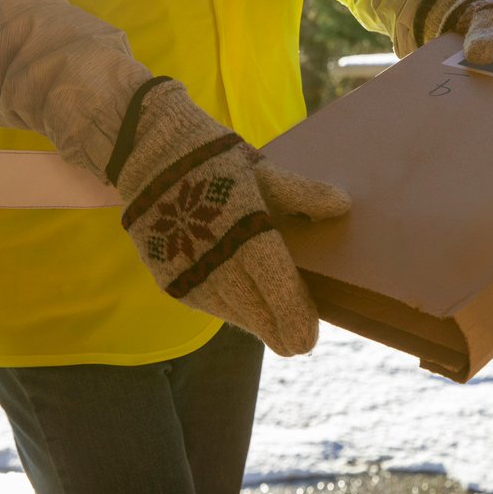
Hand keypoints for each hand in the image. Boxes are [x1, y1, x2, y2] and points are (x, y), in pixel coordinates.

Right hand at [108, 78, 349, 355]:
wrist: (149, 152)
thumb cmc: (217, 160)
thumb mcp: (264, 171)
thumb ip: (302, 194)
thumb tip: (343, 206)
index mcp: (247, 234)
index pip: (280, 293)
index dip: (296, 320)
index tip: (309, 338)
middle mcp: (217, 263)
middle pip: (257, 316)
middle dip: (280, 330)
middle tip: (300, 341)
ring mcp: (189, 274)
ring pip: (232, 316)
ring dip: (255, 321)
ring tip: (275, 323)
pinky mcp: (167, 279)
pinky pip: (207, 305)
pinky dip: (228, 307)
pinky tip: (242, 303)